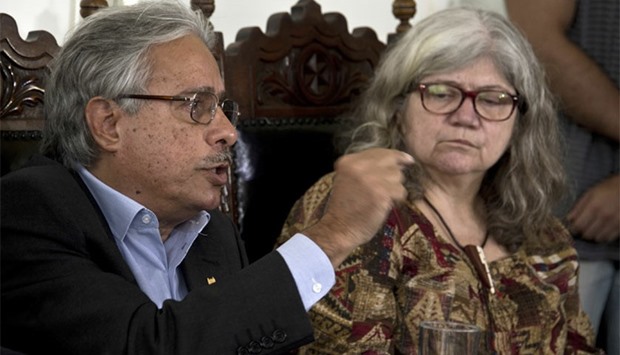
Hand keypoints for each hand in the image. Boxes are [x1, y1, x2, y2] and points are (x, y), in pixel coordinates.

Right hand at [304, 148, 413, 267]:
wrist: (338, 228)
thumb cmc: (345, 206)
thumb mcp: (347, 178)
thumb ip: (365, 166)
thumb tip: (395, 159)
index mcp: (348, 161)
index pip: (379, 152)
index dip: (395, 155)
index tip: (407, 160)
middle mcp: (359, 166)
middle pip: (391, 161)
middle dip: (395, 173)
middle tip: (393, 184)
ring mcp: (371, 179)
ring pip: (398, 176)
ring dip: (395, 188)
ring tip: (383, 198)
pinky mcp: (381, 194)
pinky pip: (400, 191)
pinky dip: (397, 199)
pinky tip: (386, 205)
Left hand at [567, 174, 619, 242]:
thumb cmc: (608, 188)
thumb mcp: (590, 193)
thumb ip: (578, 207)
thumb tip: (568, 219)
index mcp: (594, 206)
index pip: (578, 226)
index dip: (573, 229)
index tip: (572, 227)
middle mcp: (604, 216)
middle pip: (587, 234)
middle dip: (582, 232)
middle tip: (582, 228)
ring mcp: (614, 222)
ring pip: (598, 238)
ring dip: (592, 235)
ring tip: (592, 228)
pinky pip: (608, 238)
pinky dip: (603, 237)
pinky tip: (601, 229)